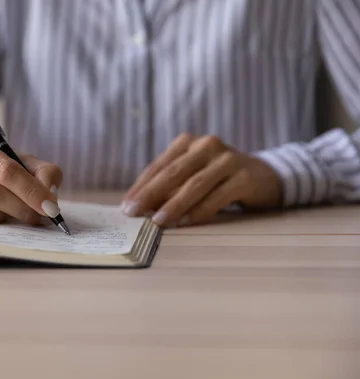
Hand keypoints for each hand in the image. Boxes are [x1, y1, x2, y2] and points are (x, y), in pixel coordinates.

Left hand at [122, 133, 281, 226]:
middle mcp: (207, 145)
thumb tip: (140, 207)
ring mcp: (227, 159)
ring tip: (158, 221)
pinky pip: (218, 196)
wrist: (265, 176)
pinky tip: (187, 223)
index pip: (159, 166)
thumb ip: (169, 186)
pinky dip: (200, 211)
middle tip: (134, 213)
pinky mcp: (244, 177)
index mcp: (188, 142)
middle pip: (173, 172)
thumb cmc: (218, 178)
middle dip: (150, 194)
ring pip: (194, 184)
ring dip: (174, 204)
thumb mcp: (192, 175)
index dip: (141, 186)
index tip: (126, 206)